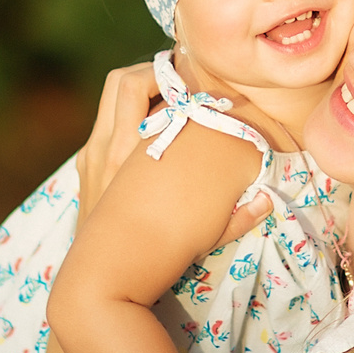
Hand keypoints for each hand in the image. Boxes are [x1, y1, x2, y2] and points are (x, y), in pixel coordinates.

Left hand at [74, 61, 268, 246]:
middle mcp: (109, 147)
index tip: (203, 85)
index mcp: (134, 157)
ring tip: (166, 95)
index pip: (158, 98)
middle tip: (181, 79)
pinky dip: (127, 114)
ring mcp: (92, 152)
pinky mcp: (85, 162)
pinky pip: (105, 120)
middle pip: (125, 80)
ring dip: (139, 86)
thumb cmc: (147, 261)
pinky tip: (149, 129)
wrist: (95, 281)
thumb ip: (234, 220)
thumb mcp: (194, 240)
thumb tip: (268, 200)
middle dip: (155, 71)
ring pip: (111, 94)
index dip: (182, 82)